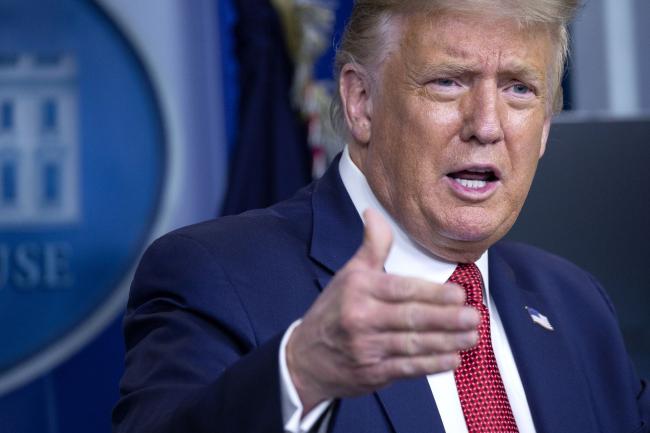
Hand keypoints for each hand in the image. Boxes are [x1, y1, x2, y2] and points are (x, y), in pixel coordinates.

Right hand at [286, 208, 479, 411]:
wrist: (306, 359)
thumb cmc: (333, 311)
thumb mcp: (349, 274)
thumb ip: (371, 246)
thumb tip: (374, 213)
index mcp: (358, 289)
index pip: (401, 290)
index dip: (431, 293)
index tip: (458, 294)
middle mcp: (361, 318)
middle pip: (410, 318)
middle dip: (446, 318)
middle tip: (473, 316)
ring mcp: (367, 348)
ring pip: (413, 344)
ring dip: (446, 341)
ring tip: (471, 336)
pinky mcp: (372, 373)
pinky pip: (407, 368)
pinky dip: (431, 365)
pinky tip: (452, 359)